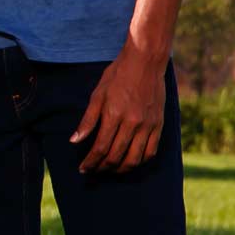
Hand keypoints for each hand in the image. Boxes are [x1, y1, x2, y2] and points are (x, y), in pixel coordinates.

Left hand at [74, 48, 169, 171]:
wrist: (145, 63)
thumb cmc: (117, 76)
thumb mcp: (97, 95)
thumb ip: (87, 121)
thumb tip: (75, 141)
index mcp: (114, 115)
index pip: (100, 148)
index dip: (90, 162)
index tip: (83, 169)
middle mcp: (133, 123)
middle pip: (116, 156)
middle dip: (102, 168)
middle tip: (93, 171)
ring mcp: (149, 125)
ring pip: (135, 158)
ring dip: (121, 169)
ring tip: (110, 170)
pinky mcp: (159, 125)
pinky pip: (151, 151)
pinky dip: (140, 161)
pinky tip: (131, 162)